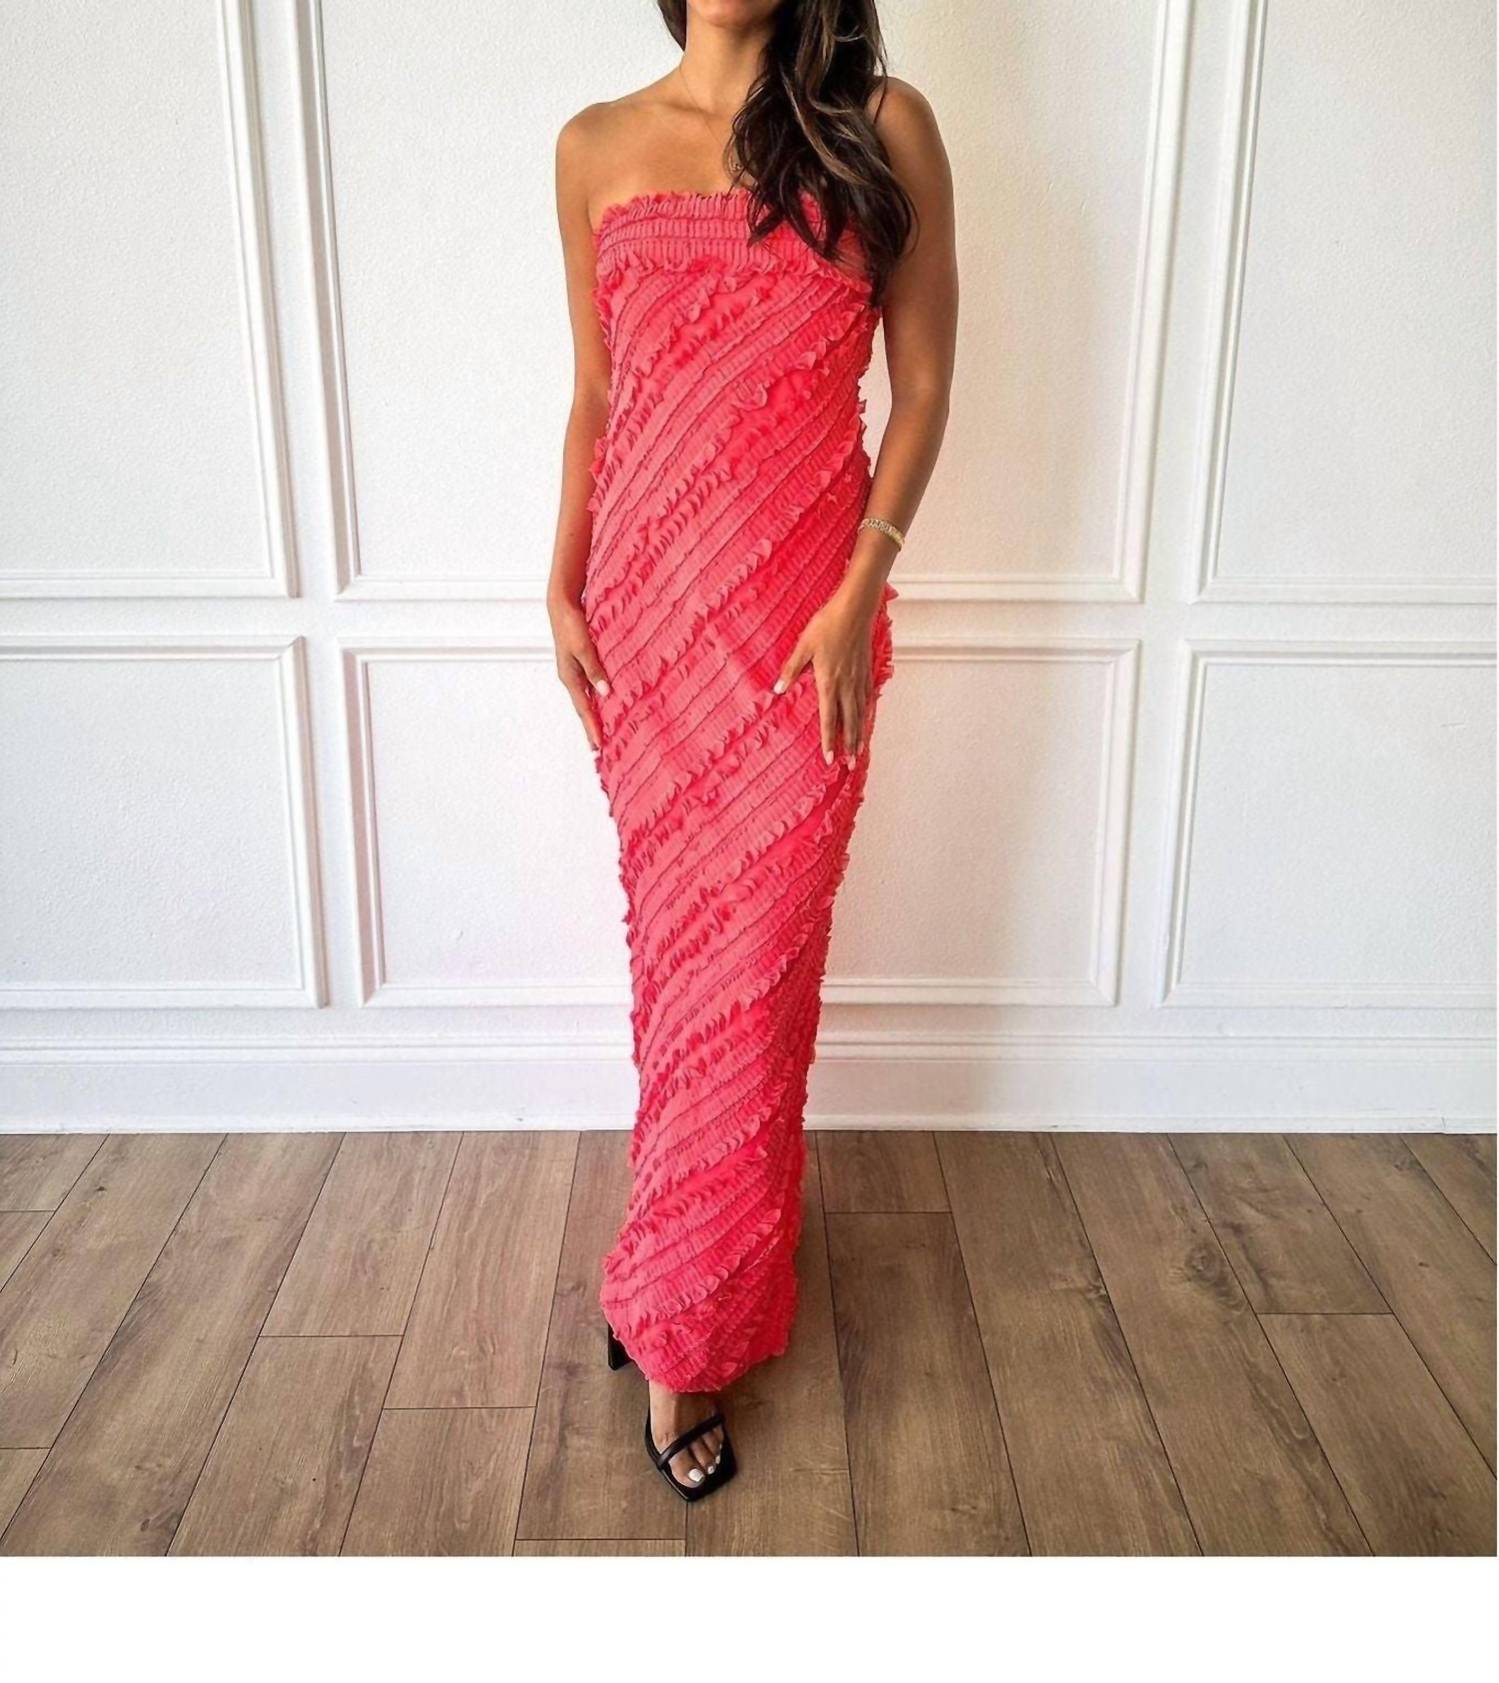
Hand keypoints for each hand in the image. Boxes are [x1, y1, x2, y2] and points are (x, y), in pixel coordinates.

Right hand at [549, 595, 607, 751]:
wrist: (562, 604)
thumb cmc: (571, 623)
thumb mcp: (583, 647)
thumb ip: (594, 669)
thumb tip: (604, 693)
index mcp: (570, 677)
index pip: (584, 709)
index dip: (592, 728)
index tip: (598, 747)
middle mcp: (571, 678)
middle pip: (583, 709)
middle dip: (590, 728)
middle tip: (598, 748)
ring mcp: (575, 671)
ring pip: (586, 699)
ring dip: (593, 716)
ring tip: (600, 732)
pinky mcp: (580, 663)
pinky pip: (589, 687)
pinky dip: (595, 699)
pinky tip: (602, 703)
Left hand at [773, 588, 877, 765]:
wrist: (855, 609)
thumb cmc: (828, 625)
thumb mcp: (804, 646)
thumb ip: (792, 669)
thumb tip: (778, 688)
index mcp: (829, 682)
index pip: (829, 719)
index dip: (829, 741)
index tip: (829, 759)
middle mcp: (846, 685)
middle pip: (849, 722)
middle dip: (849, 745)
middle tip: (850, 764)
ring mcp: (859, 678)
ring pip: (861, 712)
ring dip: (860, 733)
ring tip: (860, 750)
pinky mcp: (866, 669)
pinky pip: (867, 697)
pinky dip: (867, 712)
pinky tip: (866, 717)